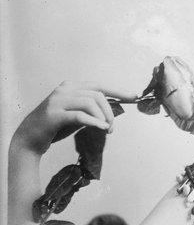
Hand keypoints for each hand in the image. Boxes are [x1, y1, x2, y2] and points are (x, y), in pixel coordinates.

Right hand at [13, 81, 136, 154]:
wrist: (29, 139)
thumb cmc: (56, 126)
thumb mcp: (78, 114)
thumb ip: (93, 109)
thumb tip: (116, 109)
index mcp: (71, 87)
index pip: (100, 85)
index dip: (118, 91)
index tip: (134, 97)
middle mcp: (65, 90)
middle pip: (97, 95)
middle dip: (110, 111)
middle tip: (112, 127)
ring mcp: (58, 100)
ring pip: (90, 103)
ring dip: (103, 117)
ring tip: (106, 129)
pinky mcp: (53, 114)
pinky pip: (79, 115)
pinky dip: (94, 122)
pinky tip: (101, 128)